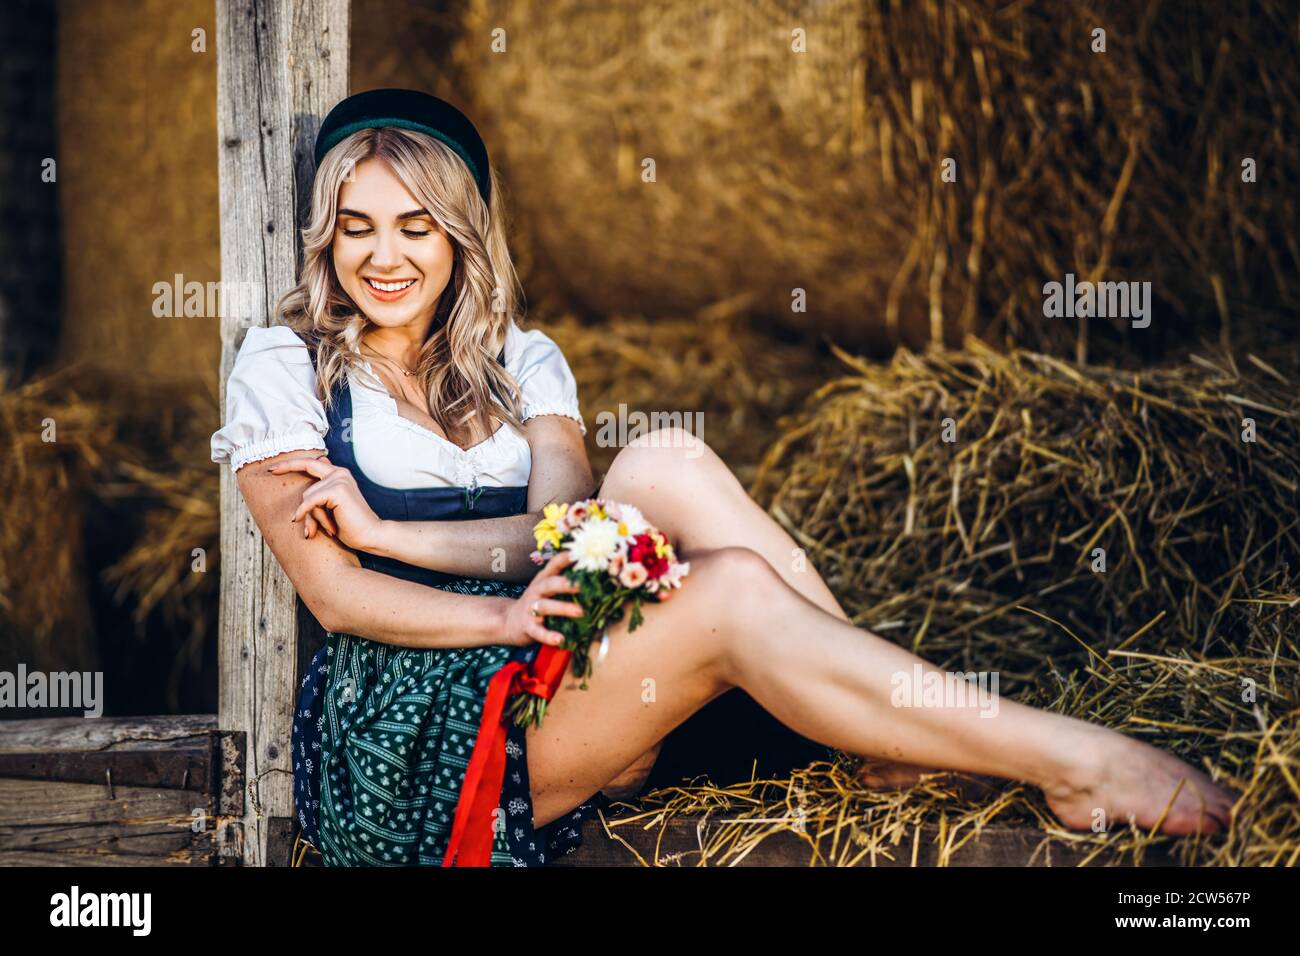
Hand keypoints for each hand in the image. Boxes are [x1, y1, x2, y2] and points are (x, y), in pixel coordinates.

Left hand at [268, 455, 386, 551]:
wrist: (370, 535)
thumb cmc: (350, 525)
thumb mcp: (330, 508)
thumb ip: (319, 495)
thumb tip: (304, 493)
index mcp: (339, 474)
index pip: (313, 462)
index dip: (293, 463)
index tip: (275, 466)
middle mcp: (340, 473)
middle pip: (307, 467)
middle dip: (287, 466)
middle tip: (269, 470)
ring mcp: (339, 479)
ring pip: (307, 494)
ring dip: (310, 515)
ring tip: (323, 529)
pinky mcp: (337, 490)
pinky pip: (310, 502)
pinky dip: (305, 513)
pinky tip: (305, 527)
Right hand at [503, 551, 583, 647]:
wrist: (510, 621)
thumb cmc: (537, 602)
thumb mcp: (547, 587)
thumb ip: (565, 579)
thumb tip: (594, 573)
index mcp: (544, 579)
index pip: (555, 564)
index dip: (567, 558)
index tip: (582, 555)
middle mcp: (537, 590)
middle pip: (550, 584)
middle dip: (567, 584)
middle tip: (584, 585)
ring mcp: (531, 608)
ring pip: (545, 606)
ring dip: (563, 608)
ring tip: (580, 612)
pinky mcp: (528, 626)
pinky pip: (538, 631)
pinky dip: (549, 636)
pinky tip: (560, 639)